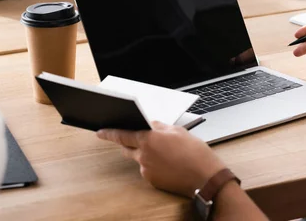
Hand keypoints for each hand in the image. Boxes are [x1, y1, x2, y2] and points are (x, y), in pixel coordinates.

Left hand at [97, 122, 225, 196]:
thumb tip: (151, 124)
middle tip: (138, 139)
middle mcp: (144, 155)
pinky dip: (153, 165)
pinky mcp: (152, 181)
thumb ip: (159, 127)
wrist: (206, 177)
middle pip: (127, 148)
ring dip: (144, 154)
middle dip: (128, 142)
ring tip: (164, 152)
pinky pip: (147, 169)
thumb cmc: (195, 152)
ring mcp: (147, 170)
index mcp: (148, 139)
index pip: (122, 135)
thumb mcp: (178, 131)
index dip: (109, 133)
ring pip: (139, 159)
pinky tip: (168, 163)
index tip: (100, 131)